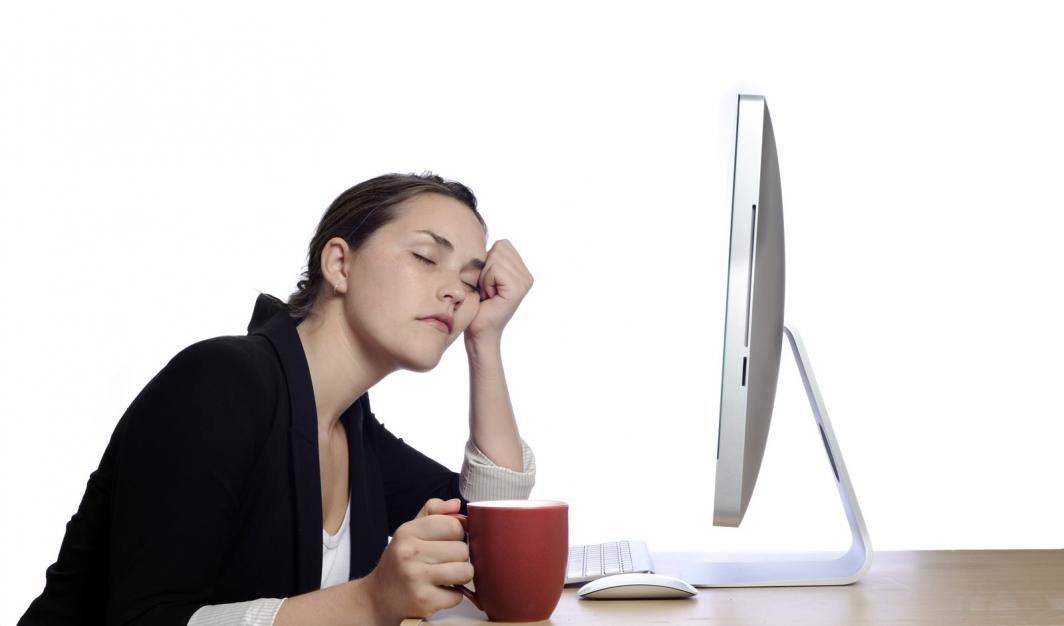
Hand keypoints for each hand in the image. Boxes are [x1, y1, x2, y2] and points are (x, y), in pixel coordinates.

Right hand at [362, 498, 471, 622]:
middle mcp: (410, 553)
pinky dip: (452, 596)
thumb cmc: (399, 562)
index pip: (454, 525)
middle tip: (443, 563)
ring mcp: (416, 578)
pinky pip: (458, 596)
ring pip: (465, 572)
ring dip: (460, 576)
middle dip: (459, 558)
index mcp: (408, 532)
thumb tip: (456, 504)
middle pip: (462, 550)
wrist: (377, 597)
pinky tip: (437, 592)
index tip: (448, 542)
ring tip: (446, 576)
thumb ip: (434, 512)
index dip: (457, 535)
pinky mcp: (423, 600)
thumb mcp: (410, 531)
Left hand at [465, 239, 533, 343]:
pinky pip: (495, 269)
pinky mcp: (518, 288)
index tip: (487, 283)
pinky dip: (486, 282)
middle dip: (486, 268)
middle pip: (499, 248)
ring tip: (488, 293)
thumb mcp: (483, 275)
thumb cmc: (477, 304)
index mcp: (522, 270)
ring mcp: (525, 282)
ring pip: (496, 258)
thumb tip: (484, 237)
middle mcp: (527, 275)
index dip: (487, 261)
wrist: (478, 331)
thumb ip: (491, 257)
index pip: (502, 244)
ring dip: (485, 276)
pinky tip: (490, 297)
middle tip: (487, 289)